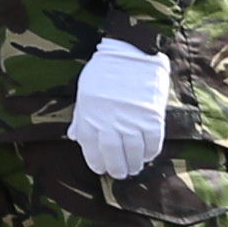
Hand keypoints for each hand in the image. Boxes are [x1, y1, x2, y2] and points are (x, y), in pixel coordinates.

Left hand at [73, 39, 171, 181]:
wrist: (130, 52)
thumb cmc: (104, 72)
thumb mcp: (85, 92)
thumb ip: (82, 116)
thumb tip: (75, 137)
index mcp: (89, 113)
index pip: (90, 146)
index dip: (95, 161)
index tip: (100, 168)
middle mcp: (109, 120)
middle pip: (112, 153)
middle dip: (116, 168)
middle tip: (119, 173)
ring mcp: (131, 119)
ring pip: (133, 152)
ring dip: (134, 163)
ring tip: (134, 168)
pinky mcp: (151, 116)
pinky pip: (152, 142)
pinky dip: (150, 152)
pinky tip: (147, 156)